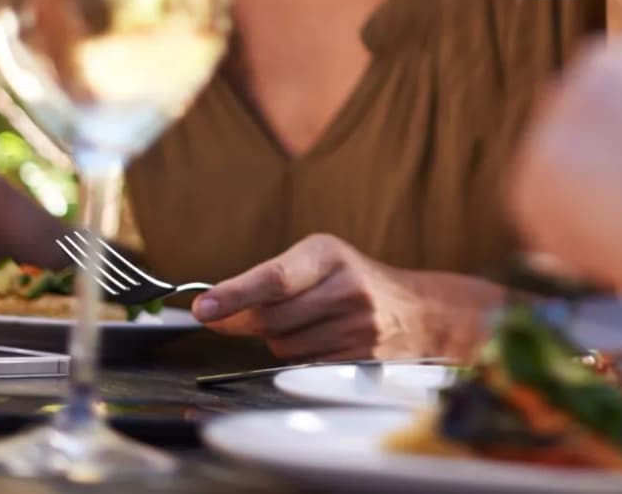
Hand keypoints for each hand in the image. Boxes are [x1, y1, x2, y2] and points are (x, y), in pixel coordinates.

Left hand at [192, 235, 501, 360]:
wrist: (418, 312)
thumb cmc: (351, 280)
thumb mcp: (318, 261)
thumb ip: (268, 280)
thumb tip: (213, 308)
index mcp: (329, 254)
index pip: (275, 277)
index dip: (235, 294)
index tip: (203, 308)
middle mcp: (346, 288)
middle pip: (271, 320)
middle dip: (246, 322)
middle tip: (233, 317)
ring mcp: (357, 327)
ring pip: (284, 347)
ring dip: (279, 341)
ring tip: (306, 323)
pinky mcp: (360, 359)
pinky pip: (303, 367)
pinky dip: (299, 358)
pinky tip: (319, 342)